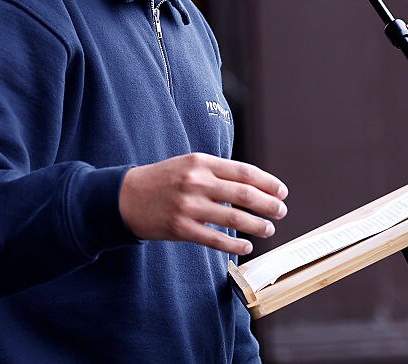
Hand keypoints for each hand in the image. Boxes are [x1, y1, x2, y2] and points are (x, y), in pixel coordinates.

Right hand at [119, 153, 287, 254]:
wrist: (126, 196)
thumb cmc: (162, 180)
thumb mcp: (188, 164)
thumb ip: (217, 172)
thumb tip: (252, 185)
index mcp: (201, 162)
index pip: (243, 171)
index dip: (267, 182)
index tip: (282, 191)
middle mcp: (197, 182)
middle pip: (244, 194)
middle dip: (268, 204)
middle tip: (282, 211)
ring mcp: (189, 206)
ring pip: (233, 218)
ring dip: (257, 225)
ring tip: (269, 229)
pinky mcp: (181, 228)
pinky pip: (215, 239)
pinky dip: (235, 244)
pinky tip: (246, 246)